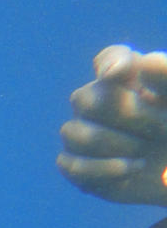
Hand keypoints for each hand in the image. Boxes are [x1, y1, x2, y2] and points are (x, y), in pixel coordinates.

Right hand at [58, 44, 166, 212]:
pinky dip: (104, 169)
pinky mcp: (78, 167)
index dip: (113, 63)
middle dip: (127, 115)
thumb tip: (146, 63)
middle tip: (160, 128)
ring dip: (115, 145)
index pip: (112, 58)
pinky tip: (131, 169)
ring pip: (72, 133)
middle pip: (85, 99)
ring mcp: (84, 134)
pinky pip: (70, 165)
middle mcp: (98, 103)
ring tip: (144, 155)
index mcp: (130, 80)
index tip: (120, 74)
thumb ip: (164, 77)